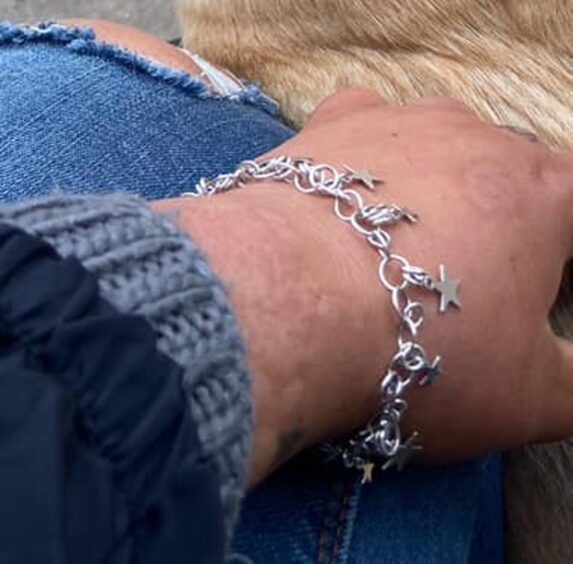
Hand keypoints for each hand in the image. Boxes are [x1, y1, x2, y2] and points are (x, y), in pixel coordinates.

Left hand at [265, 90, 572, 460]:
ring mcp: (399, 122)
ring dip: (429, 191)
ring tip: (395, 250)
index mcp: (541, 192)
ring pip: (434, 147)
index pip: (571, 207)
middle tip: (458, 284)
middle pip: (503, 176)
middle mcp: (475, 139)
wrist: (293, 305)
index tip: (524, 295)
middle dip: (495, 226)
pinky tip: (351, 192)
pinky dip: (366, 155)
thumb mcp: (527, 398)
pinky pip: (363, 125)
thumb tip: (572, 378)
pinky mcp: (331, 126)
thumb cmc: (417, 349)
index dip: (556, 256)